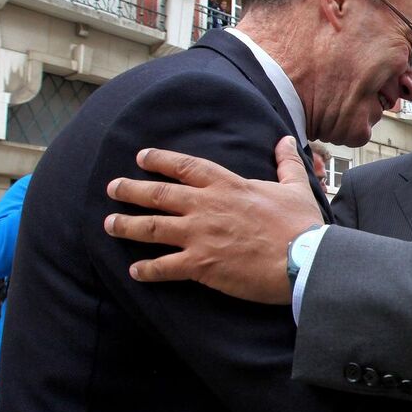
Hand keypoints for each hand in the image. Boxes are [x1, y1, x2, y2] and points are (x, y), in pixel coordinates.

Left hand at [104, 137, 321, 303]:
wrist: (303, 259)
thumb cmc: (301, 225)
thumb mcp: (295, 188)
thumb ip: (286, 163)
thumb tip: (286, 140)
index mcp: (227, 186)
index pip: (185, 167)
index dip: (160, 160)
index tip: (141, 157)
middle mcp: (206, 206)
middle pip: (158, 194)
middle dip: (130, 190)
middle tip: (112, 188)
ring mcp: (199, 236)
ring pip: (151, 228)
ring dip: (126, 226)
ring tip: (109, 224)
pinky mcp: (200, 265)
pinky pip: (163, 267)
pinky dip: (146, 270)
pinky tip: (134, 271)